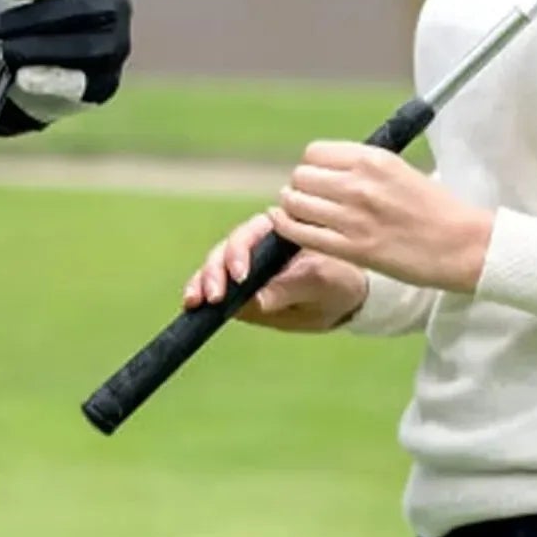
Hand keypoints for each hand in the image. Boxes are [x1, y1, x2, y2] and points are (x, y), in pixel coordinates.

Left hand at [0, 0, 132, 118]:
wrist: (20, 62)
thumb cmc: (27, 9)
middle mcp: (116, 9)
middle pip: (81, 9)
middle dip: (36, 17)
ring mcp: (115, 49)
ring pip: (83, 48)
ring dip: (39, 49)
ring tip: (4, 50)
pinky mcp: (104, 85)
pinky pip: (83, 84)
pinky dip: (52, 80)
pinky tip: (23, 77)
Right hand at [183, 209, 366, 331]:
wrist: (344, 298)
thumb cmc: (338, 283)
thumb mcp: (322, 287)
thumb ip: (289, 289)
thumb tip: (256, 300)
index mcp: (278, 231)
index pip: (250, 235)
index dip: (239, 253)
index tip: (239, 276)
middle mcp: (256, 242)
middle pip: (225, 248)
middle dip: (215, 271)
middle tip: (214, 296)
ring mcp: (243, 262)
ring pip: (214, 263)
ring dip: (202, 281)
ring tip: (194, 301)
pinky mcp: (236, 283)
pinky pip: (214, 281)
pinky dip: (201, 290)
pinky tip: (192, 304)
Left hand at [271, 141, 493, 293]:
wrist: (463, 245)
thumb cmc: (434, 208)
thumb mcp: (398, 170)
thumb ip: (361, 166)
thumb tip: (325, 167)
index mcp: (372, 159)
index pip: (315, 153)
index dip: (312, 166)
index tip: (319, 177)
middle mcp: (358, 183)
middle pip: (301, 176)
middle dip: (301, 186)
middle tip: (310, 198)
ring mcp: (353, 216)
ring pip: (295, 202)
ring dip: (292, 207)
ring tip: (300, 212)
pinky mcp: (352, 248)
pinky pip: (301, 232)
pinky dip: (287, 227)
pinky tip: (288, 225)